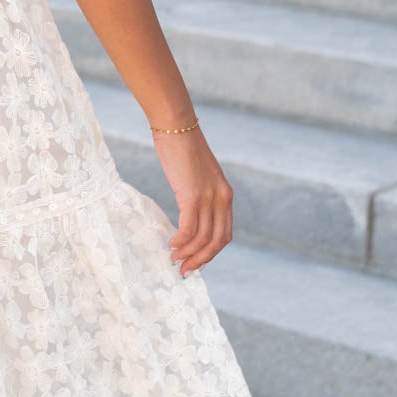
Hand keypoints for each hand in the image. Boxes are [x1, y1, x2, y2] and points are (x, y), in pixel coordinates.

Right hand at [153, 125, 233, 276]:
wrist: (176, 126)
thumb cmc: (182, 149)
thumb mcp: (198, 176)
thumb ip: (199, 195)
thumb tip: (189, 214)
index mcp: (225, 195)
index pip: (224, 233)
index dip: (211, 252)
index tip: (195, 261)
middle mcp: (222, 199)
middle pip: (217, 241)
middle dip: (201, 259)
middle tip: (185, 270)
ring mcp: (208, 197)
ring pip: (203, 237)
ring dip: (188, 253)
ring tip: (174, 260)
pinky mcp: (193, 194)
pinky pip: (189, 227)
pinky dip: (181, 241)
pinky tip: (171, 244)